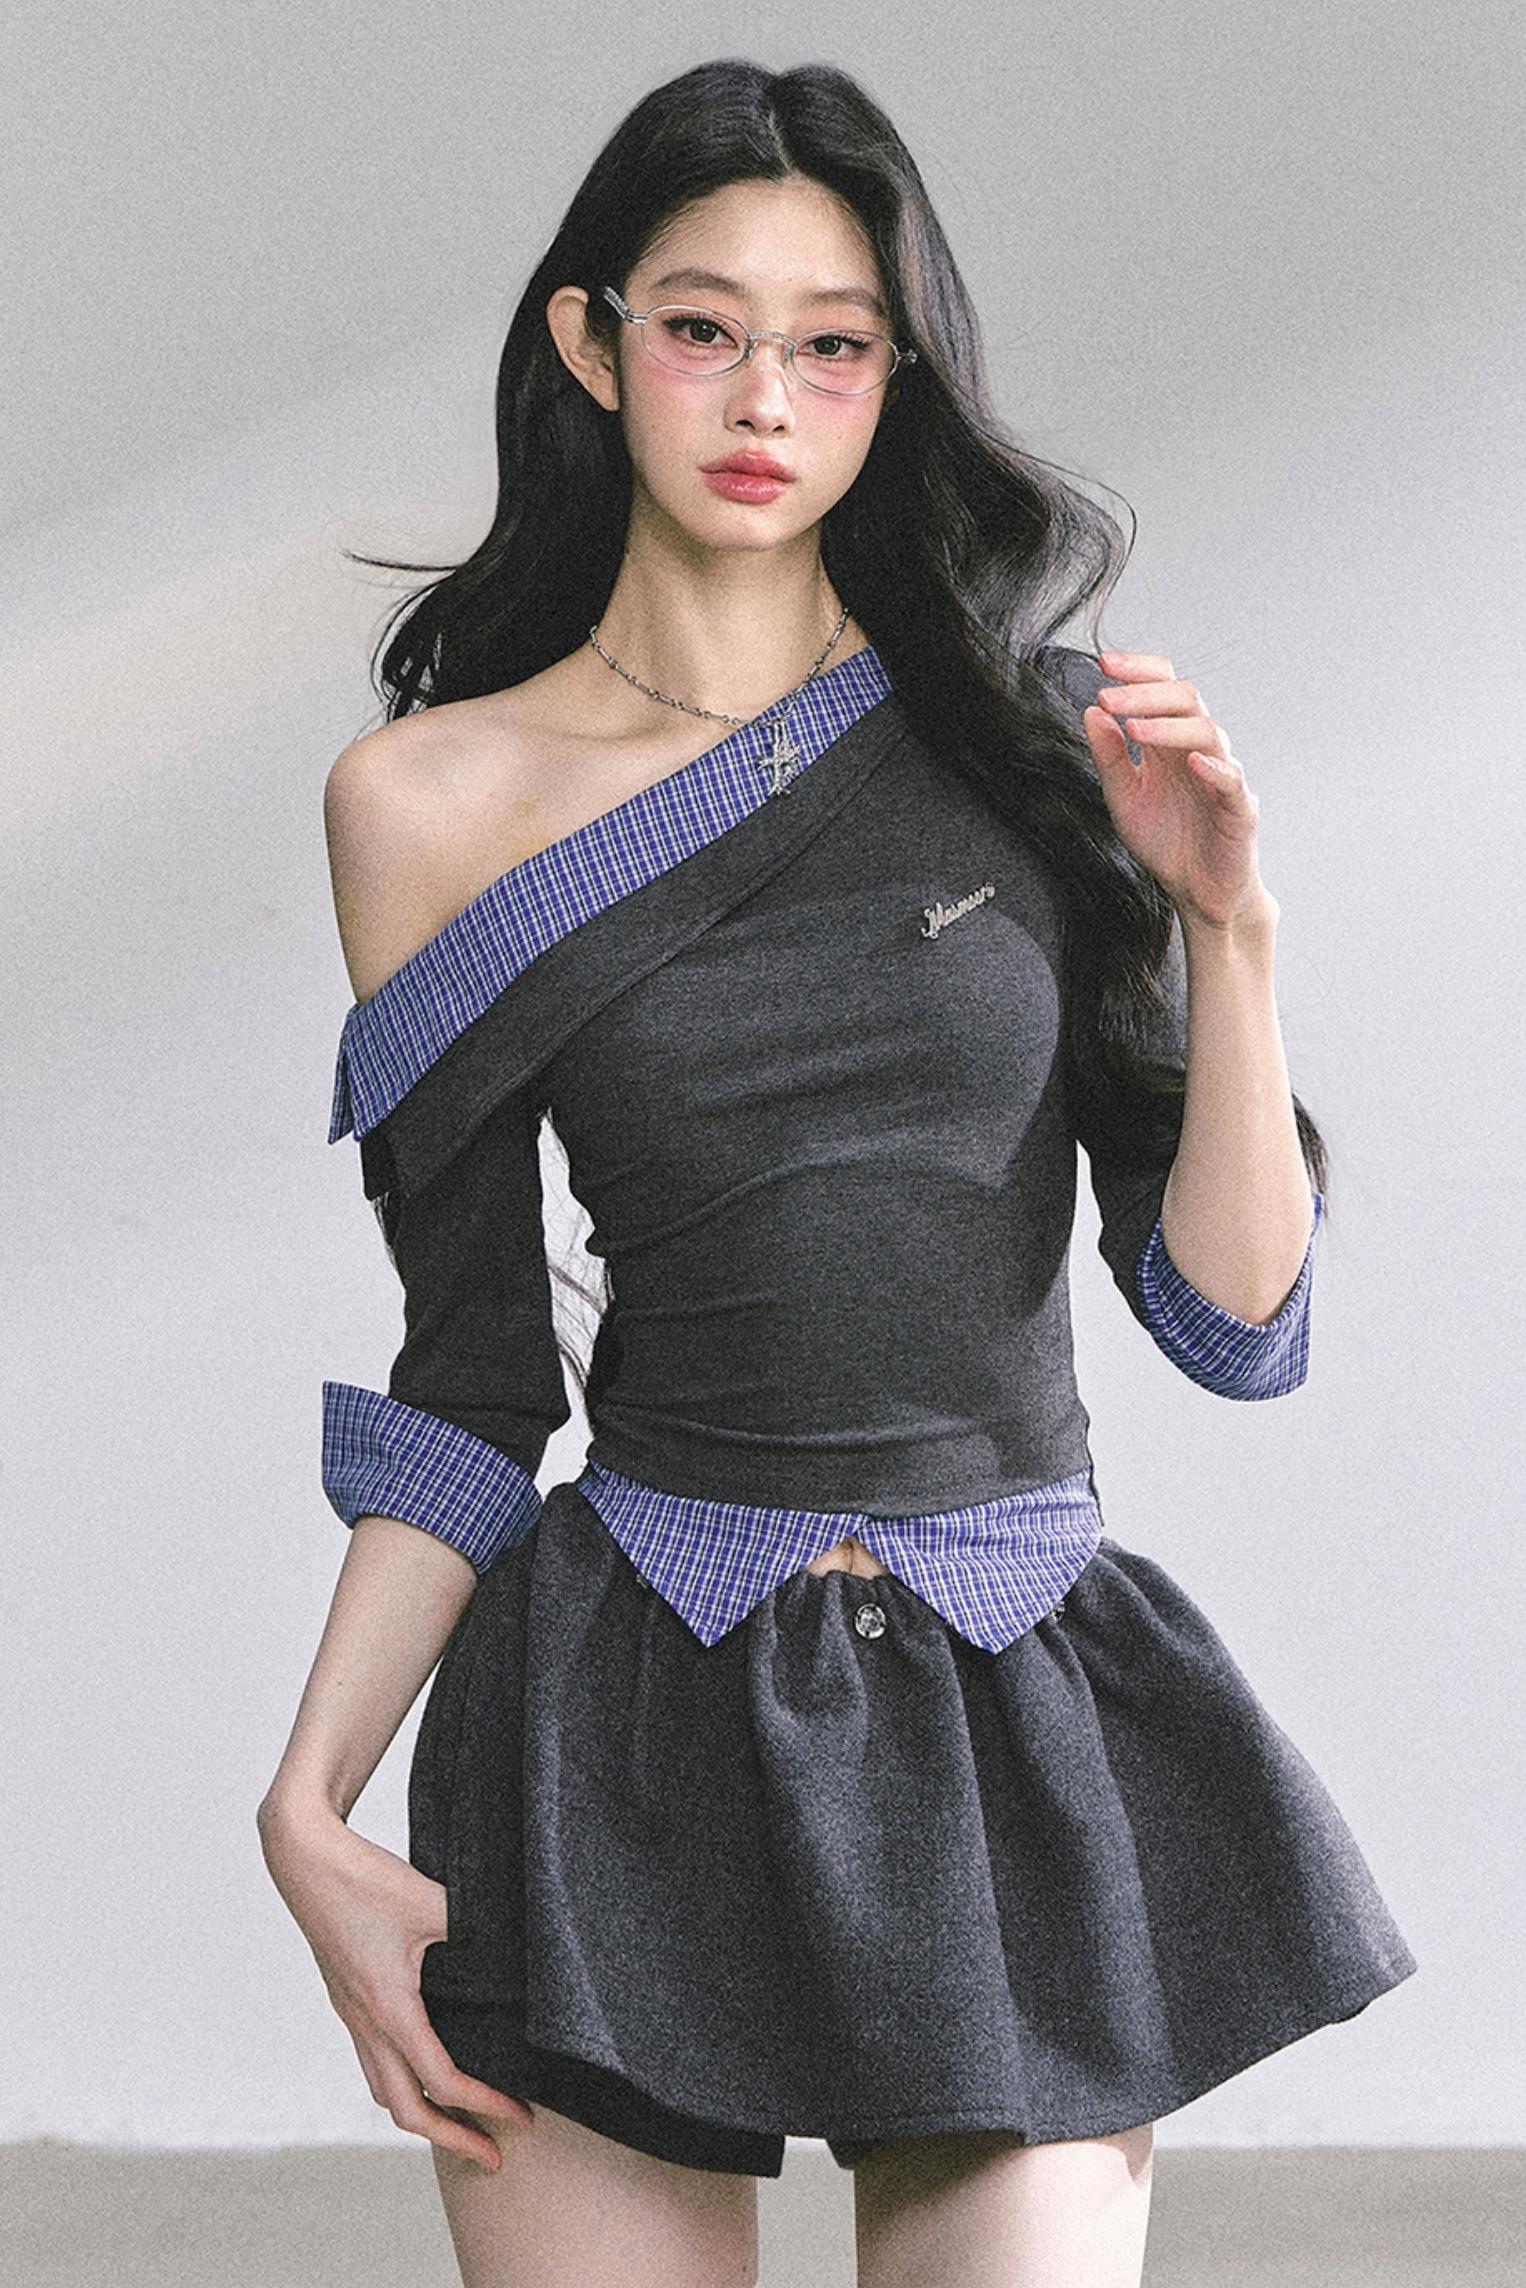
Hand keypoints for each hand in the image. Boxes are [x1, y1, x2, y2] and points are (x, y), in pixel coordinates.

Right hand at [257, 1796, 531, 2171]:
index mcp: (389, 2007)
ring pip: (383, 2088)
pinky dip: (403, 2081)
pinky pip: (373, 2061)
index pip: (443, 2079)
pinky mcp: (347, 1998)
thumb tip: (518, 1955)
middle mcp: (366, 2022)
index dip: (485, 2105)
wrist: (304, 1859)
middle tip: (494, 2157)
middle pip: (406, 2108)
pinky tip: (428, 2067)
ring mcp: (352, 2014)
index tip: (521, 2118)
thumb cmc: (367, 1878)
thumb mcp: (432, 1902)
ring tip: (461, 2123)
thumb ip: (475, 1933)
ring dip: (423, 2115)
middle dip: (452, 2139)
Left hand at [1081, 649, 1275, 932]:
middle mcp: (1197, 750)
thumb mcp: (1124, 798)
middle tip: (1109, 694)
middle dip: (1145, 693)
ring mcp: (1222, 775)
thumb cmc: (1167, 843)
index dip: (1138, 671)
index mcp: (1170, 743)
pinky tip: (1190, 762)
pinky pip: (1232, 779)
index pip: (1161, 689)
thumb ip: (1109, 757)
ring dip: (1169, 725)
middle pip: (1185, 699)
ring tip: (1134, 727)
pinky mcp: (1239, 808)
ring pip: (1207, 731)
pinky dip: (1213, 767)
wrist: (1198, 893)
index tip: (1103, 664)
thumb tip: (1092, 711)